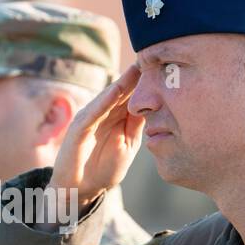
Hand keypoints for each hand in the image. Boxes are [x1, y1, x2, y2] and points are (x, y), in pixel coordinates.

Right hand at [48, 65, 143, 206]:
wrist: (81, 190)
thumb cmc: (104, 168)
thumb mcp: (128, 144)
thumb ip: (137, 125)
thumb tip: (154, 104)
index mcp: (116, 116)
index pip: (133, 94)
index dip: (147, 81)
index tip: (166, 66)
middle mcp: (103, 112)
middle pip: (122, 89)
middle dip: (137, 74)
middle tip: (154, 55)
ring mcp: (90, 118)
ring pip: (109, 96)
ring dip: (123, 81)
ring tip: (139, 65)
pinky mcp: (79, 129)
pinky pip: (93, 111)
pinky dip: (104, 100)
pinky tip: (116, 89)